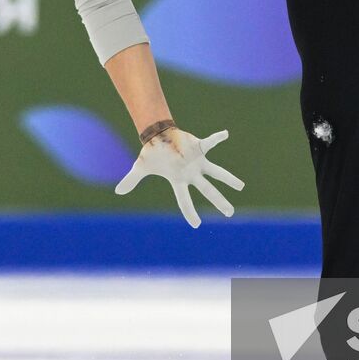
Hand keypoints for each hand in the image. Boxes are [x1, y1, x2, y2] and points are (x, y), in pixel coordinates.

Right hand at [114, 127, 244, 227]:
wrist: (158, 136)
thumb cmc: (152, 153)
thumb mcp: (140, 168)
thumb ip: (131, 181)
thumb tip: (117, 192)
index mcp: (179, 180)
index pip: (184, 200)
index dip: (190, 212)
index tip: (197, 224)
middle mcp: (192, 174)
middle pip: (207, 190)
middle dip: (219, 201)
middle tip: (230, 213)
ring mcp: (198, 162)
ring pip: (216, 172)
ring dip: (229, 179)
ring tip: (241, 187)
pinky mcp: (200, 148)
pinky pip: (210, 143)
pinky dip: (217, 138)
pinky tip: (225, 134)